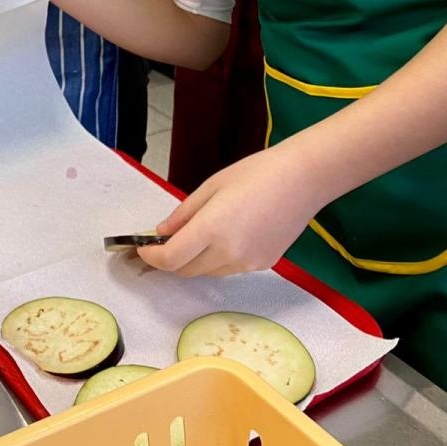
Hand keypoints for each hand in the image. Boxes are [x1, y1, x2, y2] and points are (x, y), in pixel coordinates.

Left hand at [137, 145, 322, 277]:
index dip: (152, 257)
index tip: (143, 249)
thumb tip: (162, 233)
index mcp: (212, 229)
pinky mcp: (264, 265)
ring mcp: (248, 263)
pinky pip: (230, 269)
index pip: (171, 259)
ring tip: (196, 236)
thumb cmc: (256, 173)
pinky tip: (226, 236)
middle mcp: (229, 253)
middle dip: (170, 261)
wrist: (303, 180)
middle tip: (163, 244)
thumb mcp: (212, 186)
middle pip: (187, 271)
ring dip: (194, 261)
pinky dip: (218, 259)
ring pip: (208, 272)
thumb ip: (184, 214)